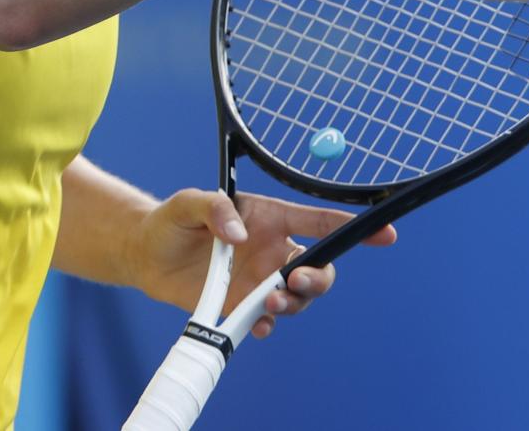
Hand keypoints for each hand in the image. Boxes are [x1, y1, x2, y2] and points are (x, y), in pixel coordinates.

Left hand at [133, 188, 396, 339]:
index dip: (353, 226)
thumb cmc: (171, 220)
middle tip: (295, 280)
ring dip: (294, 303)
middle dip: (319, 278)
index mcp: (270, 218)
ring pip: (298, 297)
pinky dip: (267, 326)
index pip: (319, 221)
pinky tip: (255, 325)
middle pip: (319, 268)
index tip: (383, 233)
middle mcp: (272, 251)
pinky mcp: (242, 307)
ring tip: (270, 302)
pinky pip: (267, 321)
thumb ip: (213, 208)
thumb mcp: (187, 202)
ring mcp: (260, 281)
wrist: (145, 255)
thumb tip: (238, 235)